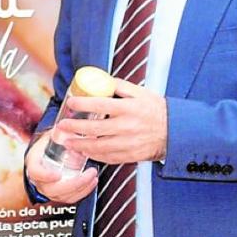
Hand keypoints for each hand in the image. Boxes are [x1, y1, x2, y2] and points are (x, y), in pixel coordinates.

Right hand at [24, 131, 99, 204]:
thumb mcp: (54, 134)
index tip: (58, 175)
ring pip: (63, 196)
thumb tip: (75, 127)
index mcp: (34, 162)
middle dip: (73, 183)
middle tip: (89, 173)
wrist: (49, 153)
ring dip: (81, 188)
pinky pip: (70, 198)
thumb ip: (62, 132)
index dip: (45, 175)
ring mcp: (49, 188)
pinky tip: (92, 182)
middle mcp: (39, 179)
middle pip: (52, 189)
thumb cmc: (50, 143)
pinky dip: (83, 192)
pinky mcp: (59, 194)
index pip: (35, 172)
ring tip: (94, 175)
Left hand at [52, 79, 166, 163]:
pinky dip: (94, 155)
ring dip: (79, 145)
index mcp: (128, 108)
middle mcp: (126, 126)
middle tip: (61, 126)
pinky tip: (85, 151)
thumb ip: (120, 86)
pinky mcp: (130, 156)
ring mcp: (128, 143)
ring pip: (98, 146)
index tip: (70, 102)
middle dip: (74, 128)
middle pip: (94, 128)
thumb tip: (101, 79)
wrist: (175, 132)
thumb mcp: (141, 93)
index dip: (82, 103)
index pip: (99, 104)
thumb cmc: (156, 109)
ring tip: (67, 142)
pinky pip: (108, 157)